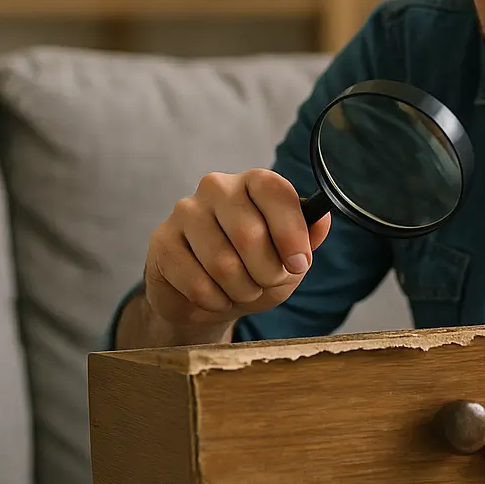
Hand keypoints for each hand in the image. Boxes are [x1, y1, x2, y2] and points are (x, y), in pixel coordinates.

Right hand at [144, 169, 330, 330]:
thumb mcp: (291, 258)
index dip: (290, 232)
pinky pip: (195, 281)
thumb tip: (323, 219)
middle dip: (266, 272)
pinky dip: (214, 300)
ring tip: (240, 289)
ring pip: (222, 263)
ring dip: (240, 289)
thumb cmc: (255, 270)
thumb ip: (308, 237)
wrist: (211, 300)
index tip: (298, 264)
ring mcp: (185, 212)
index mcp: (254, 183)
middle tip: (266, 282)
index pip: (274, 191)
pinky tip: (214, 296)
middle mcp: (218, 188)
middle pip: (249, 233)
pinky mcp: (162, 241)